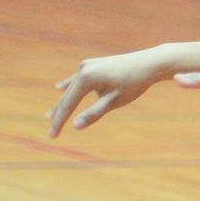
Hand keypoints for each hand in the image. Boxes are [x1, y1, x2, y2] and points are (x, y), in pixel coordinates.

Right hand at [48, 48, 168, 137]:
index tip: (52, 137)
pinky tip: (58, 87)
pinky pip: (78, 79)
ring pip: (72, 88)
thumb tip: (75, 126)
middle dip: (59, 114)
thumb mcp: (114, 101)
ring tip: (49, 115)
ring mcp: (88, 65)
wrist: (150, 63)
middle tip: (51, 133)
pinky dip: (70, 86)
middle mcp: (83, 68)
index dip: (60, 122)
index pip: (68, 105)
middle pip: (68, 96)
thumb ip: (94, 113)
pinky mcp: (95, 64)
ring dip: (63, 102)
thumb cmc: (134, 83)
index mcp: (86, 78)